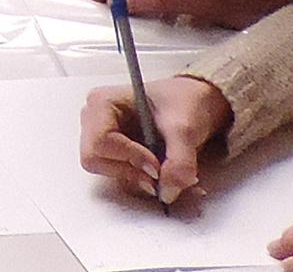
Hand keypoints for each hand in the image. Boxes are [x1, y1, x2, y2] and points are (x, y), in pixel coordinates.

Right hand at [81, 74, 230, 206]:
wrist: (196, 104)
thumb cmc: (183, 101)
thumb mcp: (185, 128)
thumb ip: (179, 161)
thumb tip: (168, 192)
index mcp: (102, 103)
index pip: (100, 141)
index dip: (128, 157)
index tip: (156, 164)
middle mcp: (96, 121)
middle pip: (96, 160)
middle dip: (130, 172)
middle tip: (158, 173)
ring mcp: (104, 138)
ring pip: (109, 173)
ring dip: (141, 180)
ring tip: (168, 172)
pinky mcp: (115, 155)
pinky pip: (121, 178)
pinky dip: (145, 182)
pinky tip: (165, 174)